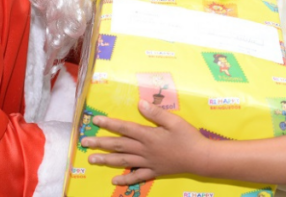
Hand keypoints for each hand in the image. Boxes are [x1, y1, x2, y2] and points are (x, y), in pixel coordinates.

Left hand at [83, 100, 210, 184]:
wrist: (200, 158)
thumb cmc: (188, 137)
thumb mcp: (174, 121)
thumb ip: (156, 113)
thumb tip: (139, 104)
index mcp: (148, 135)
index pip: (124, 128)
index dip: (109, 124)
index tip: (95, 121)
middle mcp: (145, 150)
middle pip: (119, 145)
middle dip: (100, 143)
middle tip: (84, 142)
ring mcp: (148, 162)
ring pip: (123, 161)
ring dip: (106, 160)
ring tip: (92, 159)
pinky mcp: (154, 172)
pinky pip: (137, 177)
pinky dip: (125, 179)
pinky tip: (114, 180)